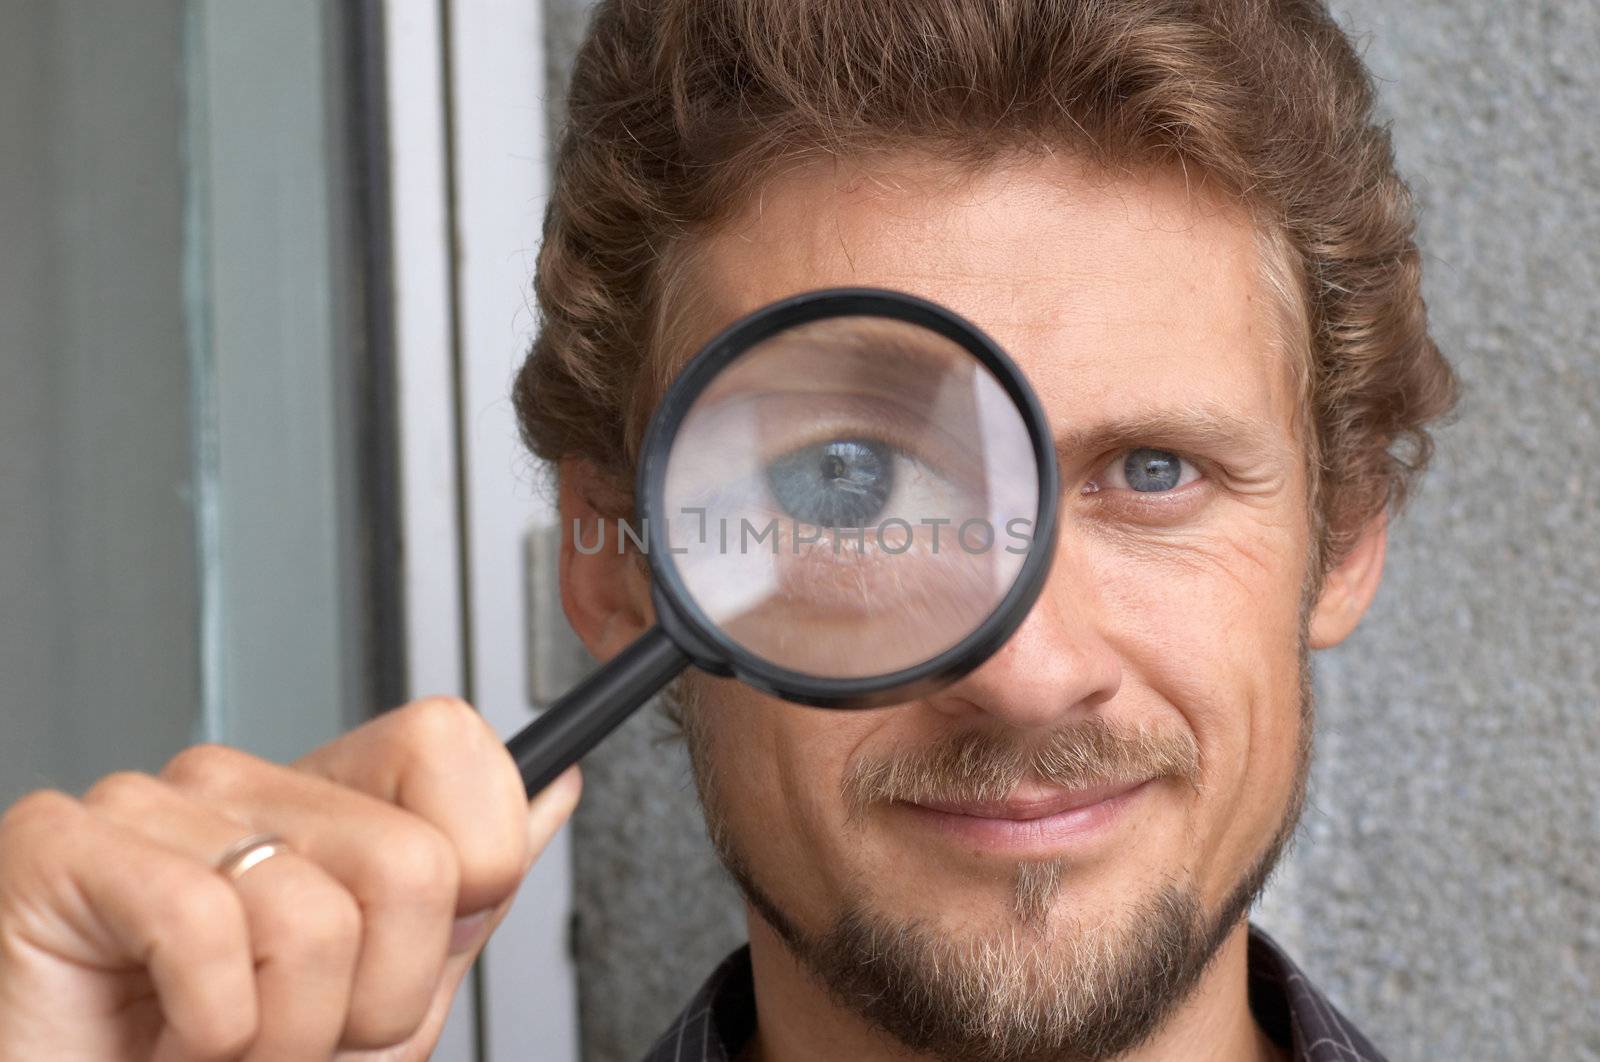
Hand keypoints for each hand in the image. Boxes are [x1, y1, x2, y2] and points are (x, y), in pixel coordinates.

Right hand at [0, 697, 581, 1060]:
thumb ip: (466, 901)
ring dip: (288, 1036)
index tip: (426, 943)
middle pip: (413, 860)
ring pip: (317, 914)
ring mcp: (150, 805)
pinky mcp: (65, 845)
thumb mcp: (379, 1002)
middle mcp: (238, 787)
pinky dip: (210, 1031)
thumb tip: (554, 785)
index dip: (478, 859)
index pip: (448, 739)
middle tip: (300, 1029)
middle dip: (381, 997)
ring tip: (227, 1043)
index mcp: (317, 808)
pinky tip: (167, 1035)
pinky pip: (207, 929)